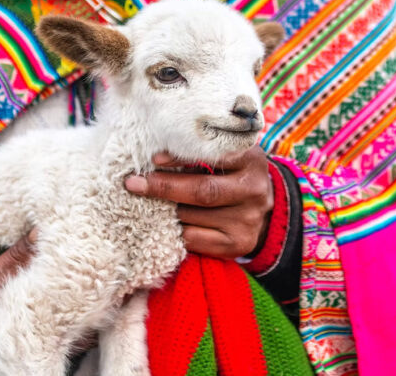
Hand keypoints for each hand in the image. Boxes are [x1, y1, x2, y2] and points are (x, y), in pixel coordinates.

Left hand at [124, 145, 273, 258]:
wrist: (262, 208)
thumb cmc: (232, 173)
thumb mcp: (227, 155)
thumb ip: (201, 152)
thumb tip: (154, 159)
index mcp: (251, 161)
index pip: (215, 156)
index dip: (182, 157)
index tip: (154, 159)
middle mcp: (254, 191)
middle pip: (203, 191)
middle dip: (164, 187)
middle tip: (134, 183)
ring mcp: (247, 221)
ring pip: (193, 217)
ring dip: (168, 210)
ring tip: (152, 202)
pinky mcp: (237, 244)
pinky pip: (194, 239)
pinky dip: (176, 230)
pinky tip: (167, 222)